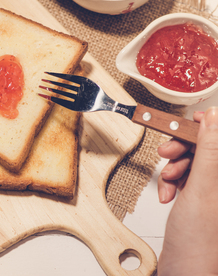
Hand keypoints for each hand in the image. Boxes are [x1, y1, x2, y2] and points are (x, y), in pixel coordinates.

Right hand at [157, 107, 217, 274]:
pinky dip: (171, 182)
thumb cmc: (198, 238)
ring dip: (174, 168)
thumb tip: (214, 119)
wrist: (185, 265)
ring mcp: (212, 189)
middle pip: (204, 148)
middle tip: (167, 153)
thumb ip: (208, 150)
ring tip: (168, 182)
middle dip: (182, 150)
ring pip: (191, 162)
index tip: (189, 122)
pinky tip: (168, 193)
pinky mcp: (198, 196)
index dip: (206, 127)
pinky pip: (184, 177)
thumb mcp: (201, 187)